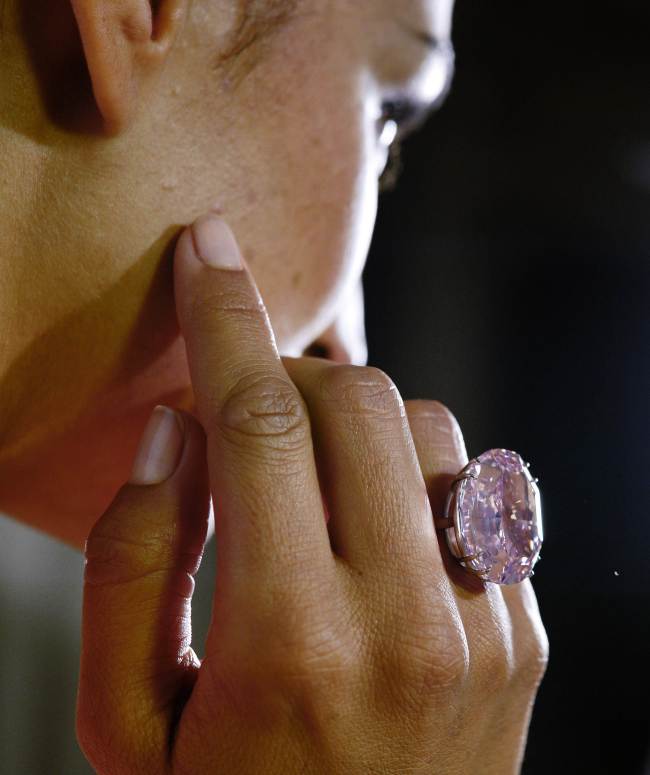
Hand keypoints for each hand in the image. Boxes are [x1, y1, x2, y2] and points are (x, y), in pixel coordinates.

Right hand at [76, 213, 548, 773]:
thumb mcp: (125, 722)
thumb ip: (129, 564)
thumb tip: (174, 437)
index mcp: (290, 642)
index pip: (257, 419)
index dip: (225, 316)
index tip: (207, 249)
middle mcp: (406, 621)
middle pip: (352, 398)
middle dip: (284, 371)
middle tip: (243, 406)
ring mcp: (484, 624)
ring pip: (427, 423)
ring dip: (354, 418)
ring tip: (310, 476)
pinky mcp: (523, 630)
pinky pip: (479, 484)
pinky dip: (415, 468)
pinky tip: (375, 523)